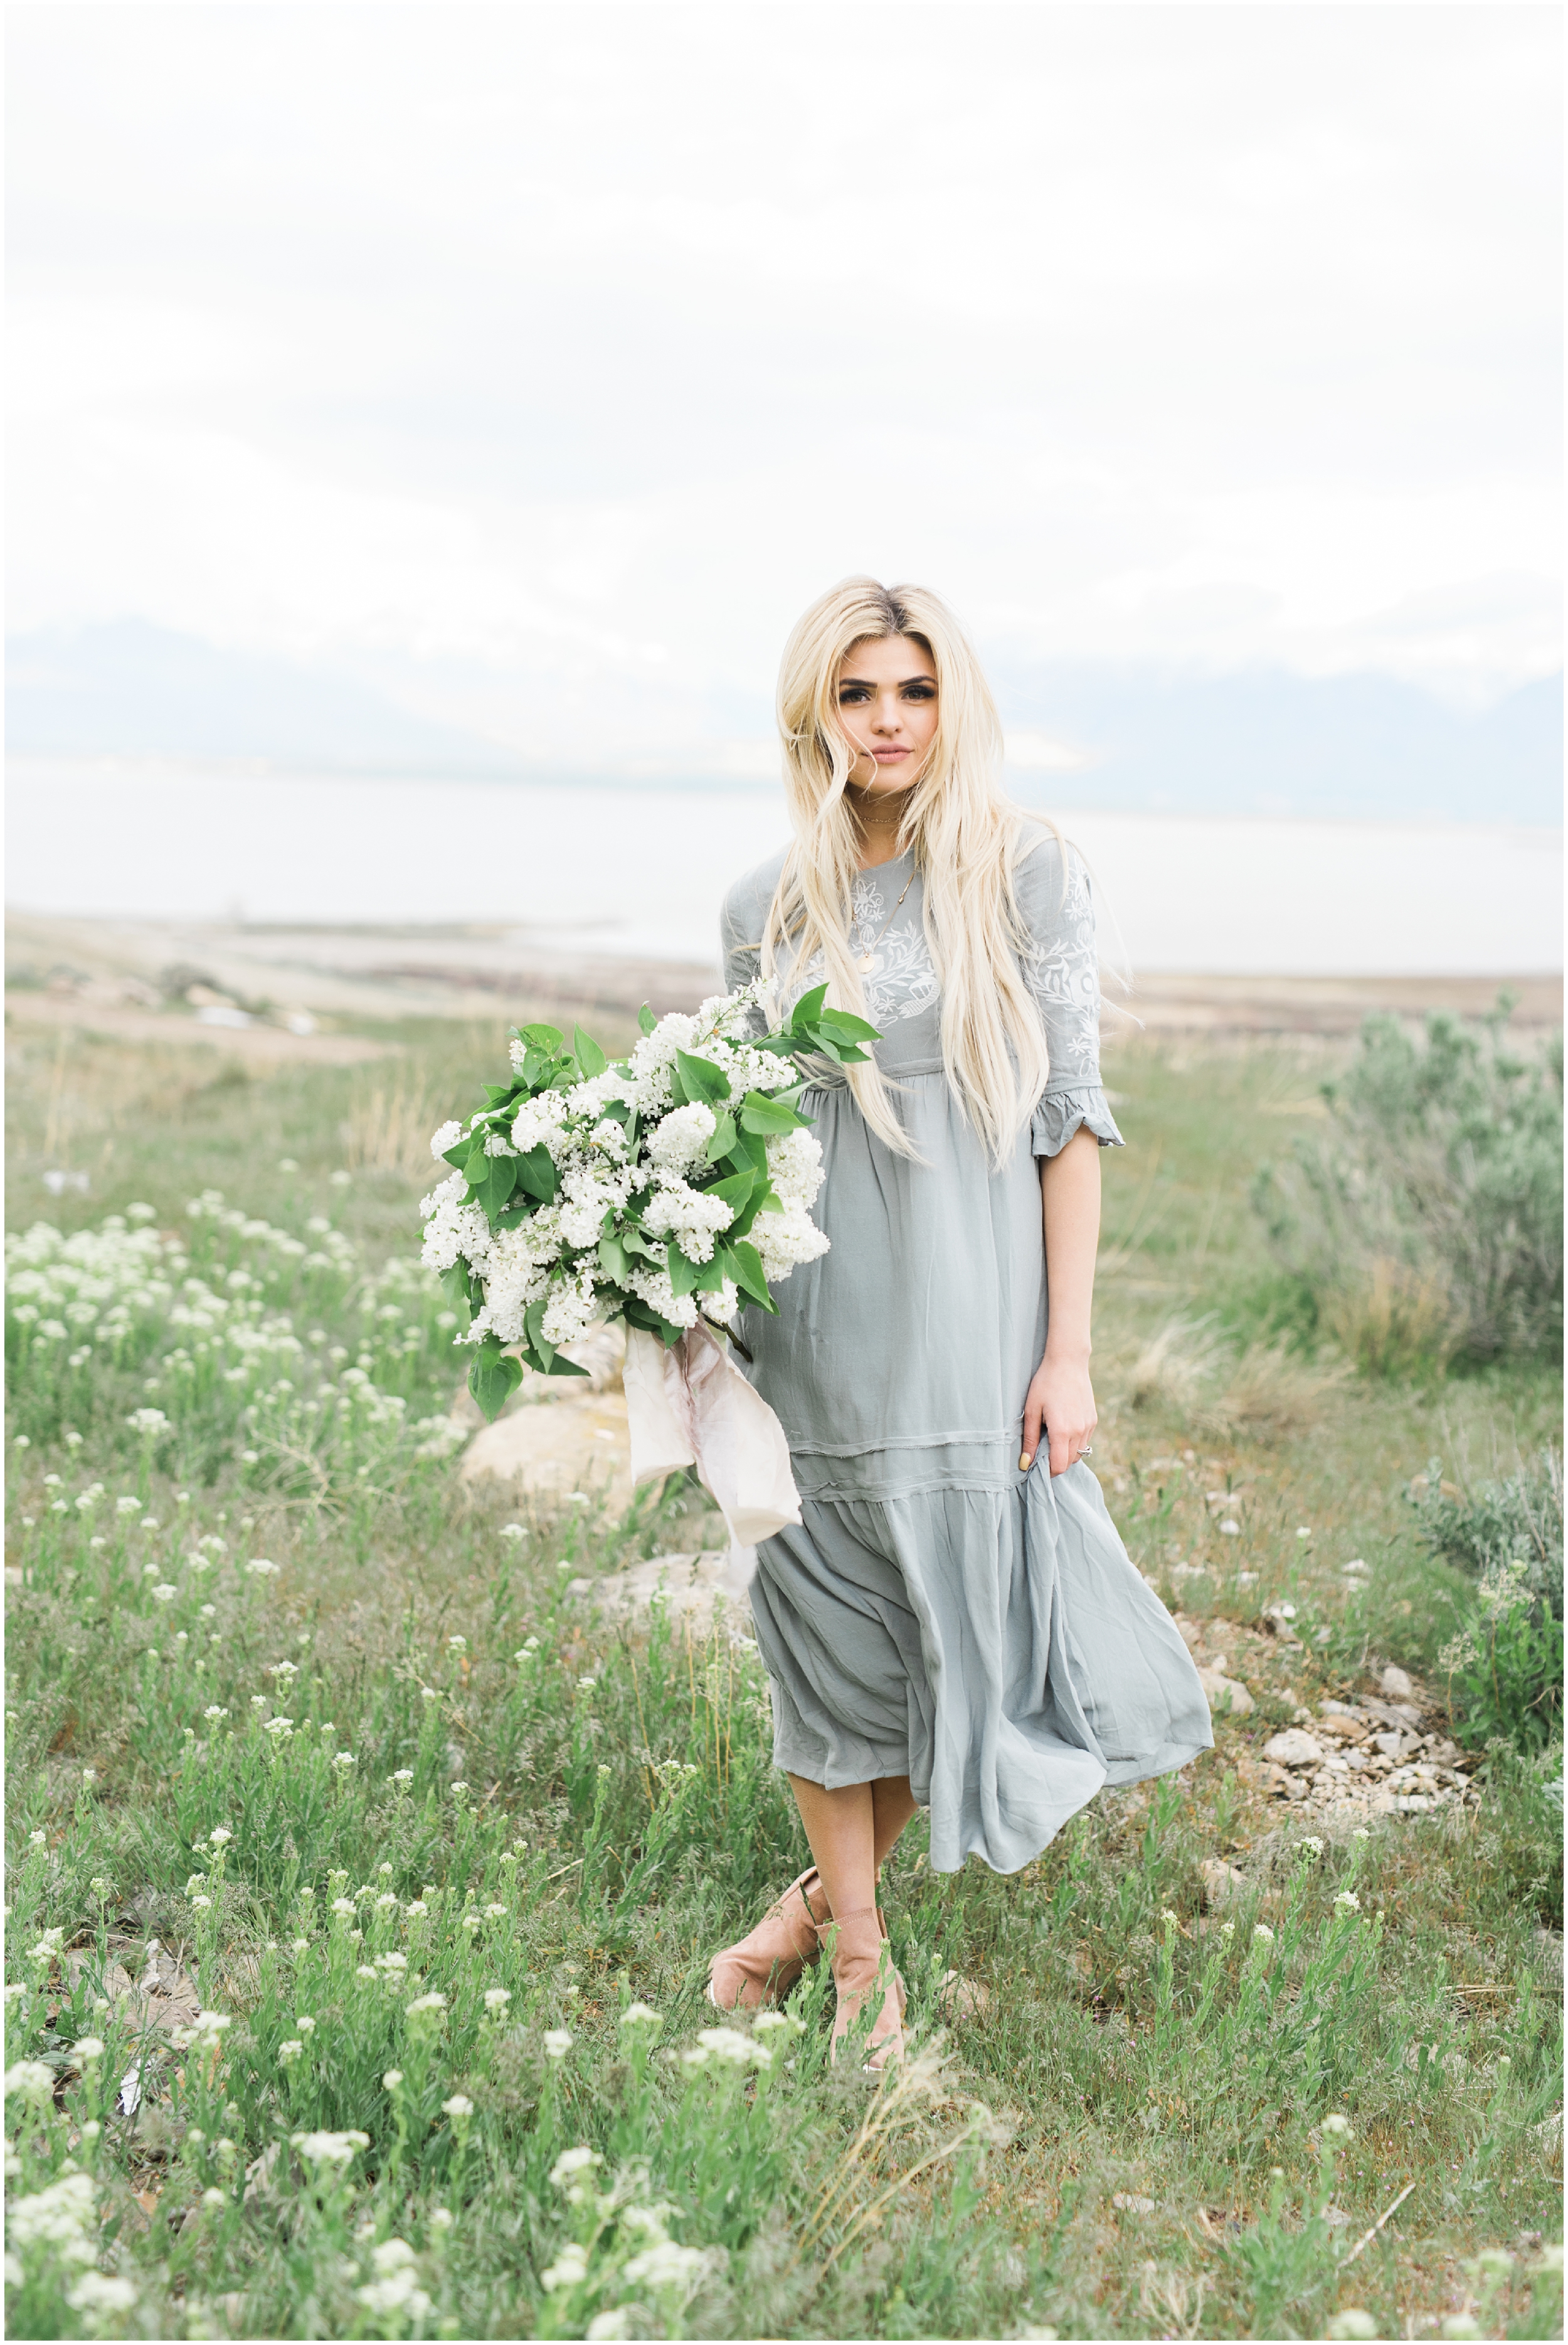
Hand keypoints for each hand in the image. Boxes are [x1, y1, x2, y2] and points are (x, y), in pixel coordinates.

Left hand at [1020, 1351, 1096, 1477]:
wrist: (1068, 1362)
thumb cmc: (1045, 1383)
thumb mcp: (1031, 1410)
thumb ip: (1029, 1439)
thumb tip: (1025, 1464)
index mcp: (1062, 1431)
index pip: (1059, 1466)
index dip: (1048, 1472)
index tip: (1037, 1466)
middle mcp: (1079, 1431)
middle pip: (1069, 1462)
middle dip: (1056, 1463)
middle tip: (1041, 1453)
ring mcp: (1089, 1426)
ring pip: (1079, 1453)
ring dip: (1066, 1454)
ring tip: (1052, 1440)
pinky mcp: (1093, 1420)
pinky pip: (1085, 1441)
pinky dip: (1074, 1443)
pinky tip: (1063, 1430)